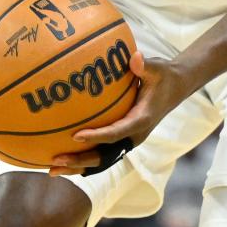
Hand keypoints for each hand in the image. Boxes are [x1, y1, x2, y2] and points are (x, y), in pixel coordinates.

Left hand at [47, 52, 188, 175]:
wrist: (175, 88)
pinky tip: (61, 155)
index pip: (117, 132)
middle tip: (55, 160)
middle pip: (104, 155)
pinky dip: (82, 156)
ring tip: (51, 168)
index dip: (97, 136)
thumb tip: (134, 58)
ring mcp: (127, 140)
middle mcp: (134, 136)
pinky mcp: (122, 139)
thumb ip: (144, 64)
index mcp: (142, 120)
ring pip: (101, 160)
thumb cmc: (162, 76)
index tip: (75, 136)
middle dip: (80, 161)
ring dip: (77, 166)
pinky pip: (101, 152)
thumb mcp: (157, 68)